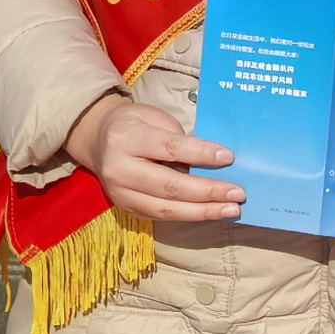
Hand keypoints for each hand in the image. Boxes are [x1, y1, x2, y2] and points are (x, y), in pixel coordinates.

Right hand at [61, 90, 248, 225]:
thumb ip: (179, 138)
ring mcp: (121, 194)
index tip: (229, 157)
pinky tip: (211, 212)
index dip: (200, 154)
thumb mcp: (153, 117)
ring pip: (166, 209)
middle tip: (238, 193)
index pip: (169, 148)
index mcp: (126, 138)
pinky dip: (190, 215)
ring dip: (203, 211)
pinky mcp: (127, 209)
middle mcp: (120, 169)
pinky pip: (162, 216)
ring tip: (231, 209)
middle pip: (169, 186)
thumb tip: (214, 162)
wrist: (96, 140)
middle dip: (207, 192)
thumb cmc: (133, 123)